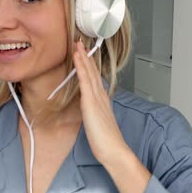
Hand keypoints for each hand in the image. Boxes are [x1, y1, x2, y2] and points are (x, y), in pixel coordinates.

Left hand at [73, 40, 128, 164]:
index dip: (89, 64)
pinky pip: (85, 81)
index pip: (94, 78)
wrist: (113, 150)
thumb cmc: (106, 141)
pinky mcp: (91, 103)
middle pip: (92, 71)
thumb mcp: (97, 123)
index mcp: (102, 100)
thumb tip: (88, 108)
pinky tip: (77, 59)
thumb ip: (93, 113)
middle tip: (80, 42)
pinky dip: (81, 68)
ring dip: (82, 57)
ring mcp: (96, 98)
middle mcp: (100, 96)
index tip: (85, 53)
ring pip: (88, 73)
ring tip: (77, 44)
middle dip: (86, 56)